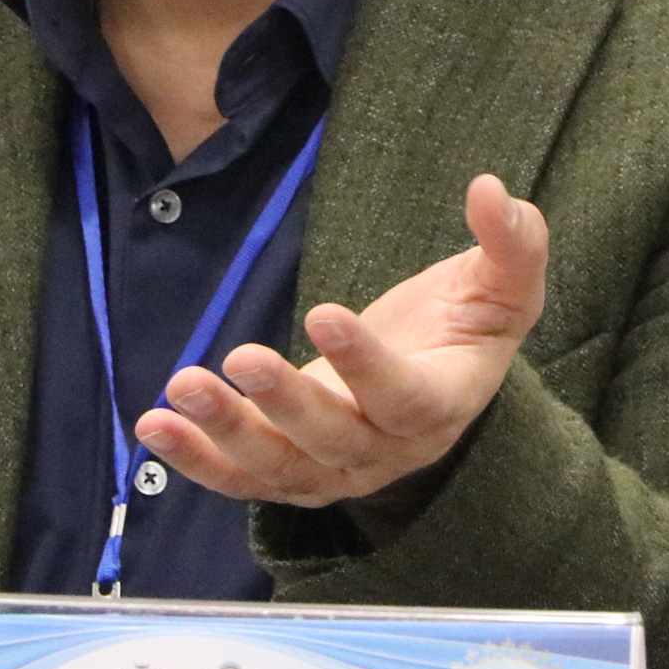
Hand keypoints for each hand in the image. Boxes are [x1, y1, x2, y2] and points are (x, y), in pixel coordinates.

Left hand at [132, 173, 547, 507]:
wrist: (438, 380)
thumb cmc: (469, 325)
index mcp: (442, 405)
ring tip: (181, 388)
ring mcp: (334, 469)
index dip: (367, 365)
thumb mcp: (505, 285)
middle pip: (334, 440)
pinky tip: (155, 425)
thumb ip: (513, 243)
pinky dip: (196, 461)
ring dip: (226, 433)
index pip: (406, 398)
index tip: (324, 313)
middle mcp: (387, 450)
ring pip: (280, 467)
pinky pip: (242, 479)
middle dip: (285, 404)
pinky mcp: (290, 471)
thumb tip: (492, 189)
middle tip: (240, 358)